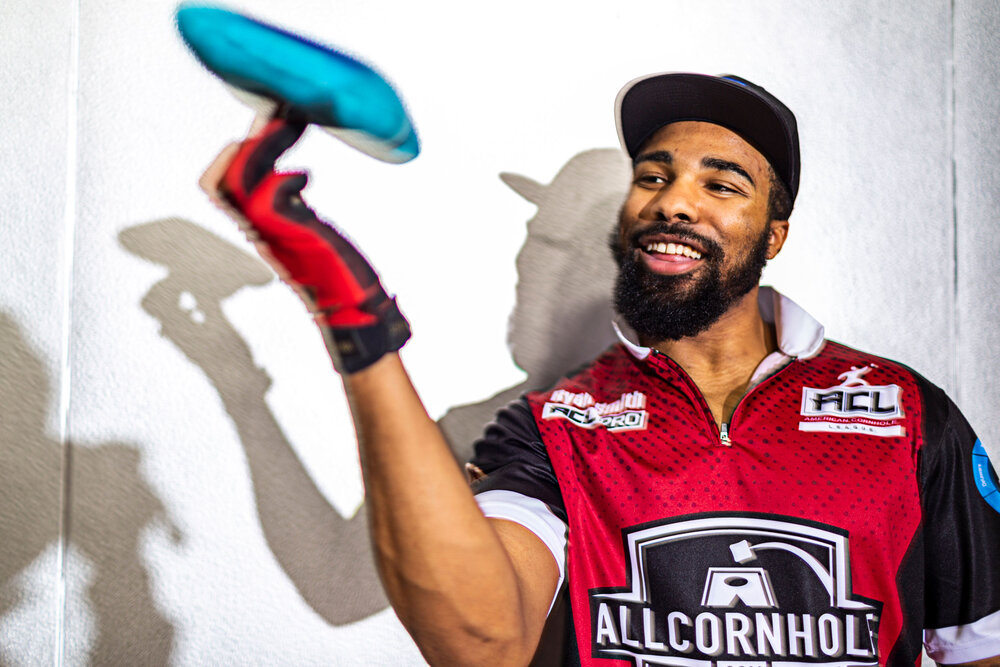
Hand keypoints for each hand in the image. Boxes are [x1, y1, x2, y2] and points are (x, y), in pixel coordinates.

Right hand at [202, 114, 409, 373]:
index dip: (232, 155)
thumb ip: (291, 210)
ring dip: (264, 148)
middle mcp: (260, 232)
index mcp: (260, 228)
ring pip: (239, 182)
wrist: (357, 315)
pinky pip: (268, 199)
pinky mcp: (294, 238)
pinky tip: (304, 177)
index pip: (219, 187)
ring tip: (291, 131)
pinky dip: (284, 178)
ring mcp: (274, 236)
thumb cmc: (341, 278)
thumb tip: (290, 184)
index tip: (263, 127)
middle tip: (276, 121)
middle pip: (216, 183)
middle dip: (244, 145)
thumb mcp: (308, 233)